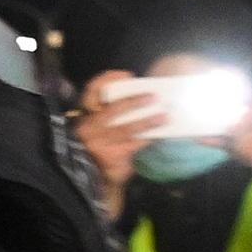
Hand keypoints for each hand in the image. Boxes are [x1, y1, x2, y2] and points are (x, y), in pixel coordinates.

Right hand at [72, 71, 149, 217]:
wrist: (94, 176)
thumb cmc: (100, 145)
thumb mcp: (98, 127)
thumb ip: (111, 113)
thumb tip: (141, 96)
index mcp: (86, 116)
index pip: (91, 92)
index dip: (107, 81)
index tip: (127, 75)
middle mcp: (90, 128)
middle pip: (111, 111)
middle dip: (133, 101)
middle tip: (153, 97)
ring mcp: (101, 144)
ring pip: (126, 129)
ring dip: (148, 121)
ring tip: (165, 116)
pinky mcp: (113, 156)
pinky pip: (136, 144)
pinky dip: (150, 138)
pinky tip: (161, 134)